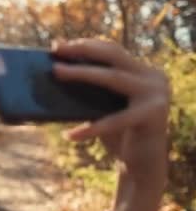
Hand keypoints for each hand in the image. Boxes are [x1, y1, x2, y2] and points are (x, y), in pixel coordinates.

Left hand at [53, 38, 169, 191]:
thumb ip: (91, 91)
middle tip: (55, 51)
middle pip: (113, 55)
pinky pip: (115, 120)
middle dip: (82, 50)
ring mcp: (156, 94)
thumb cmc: (118, 135)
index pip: (112, 50)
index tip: (58, 45)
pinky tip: (69, 135)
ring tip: (56, 73)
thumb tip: (54, 75)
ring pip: (113, 78)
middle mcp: (153, 77)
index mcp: (142, 71)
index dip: (85, 45)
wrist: (143, 166)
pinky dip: (91, 129)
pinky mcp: (154, 116)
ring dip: (81, 74)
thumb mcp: (103, 108)